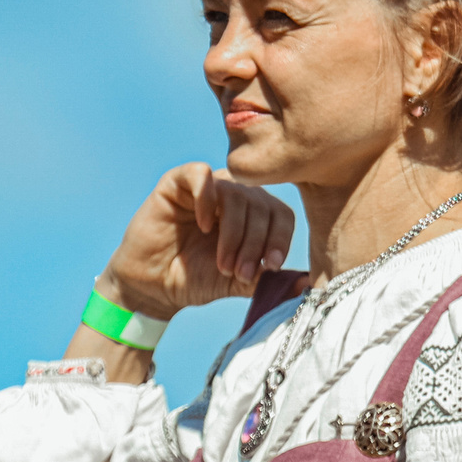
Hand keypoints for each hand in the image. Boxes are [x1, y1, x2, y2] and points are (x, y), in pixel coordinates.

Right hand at [101, 163, 295, 316]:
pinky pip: (201, 174)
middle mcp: (233, 195)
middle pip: (261, 205)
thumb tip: (308, 284)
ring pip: (236, 194)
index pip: (281, 214)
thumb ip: (270, 280)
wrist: (153, 287)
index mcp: (253, 214)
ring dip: (234, 233)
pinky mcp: (176, 183)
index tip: (271, 267)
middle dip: (254, 244)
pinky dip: (207, 199)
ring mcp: (206, 187)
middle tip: (240, 273)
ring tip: (223, 263)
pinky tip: (204, 226)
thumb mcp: (239, 282)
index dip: (280, 239)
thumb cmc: (196, 280)